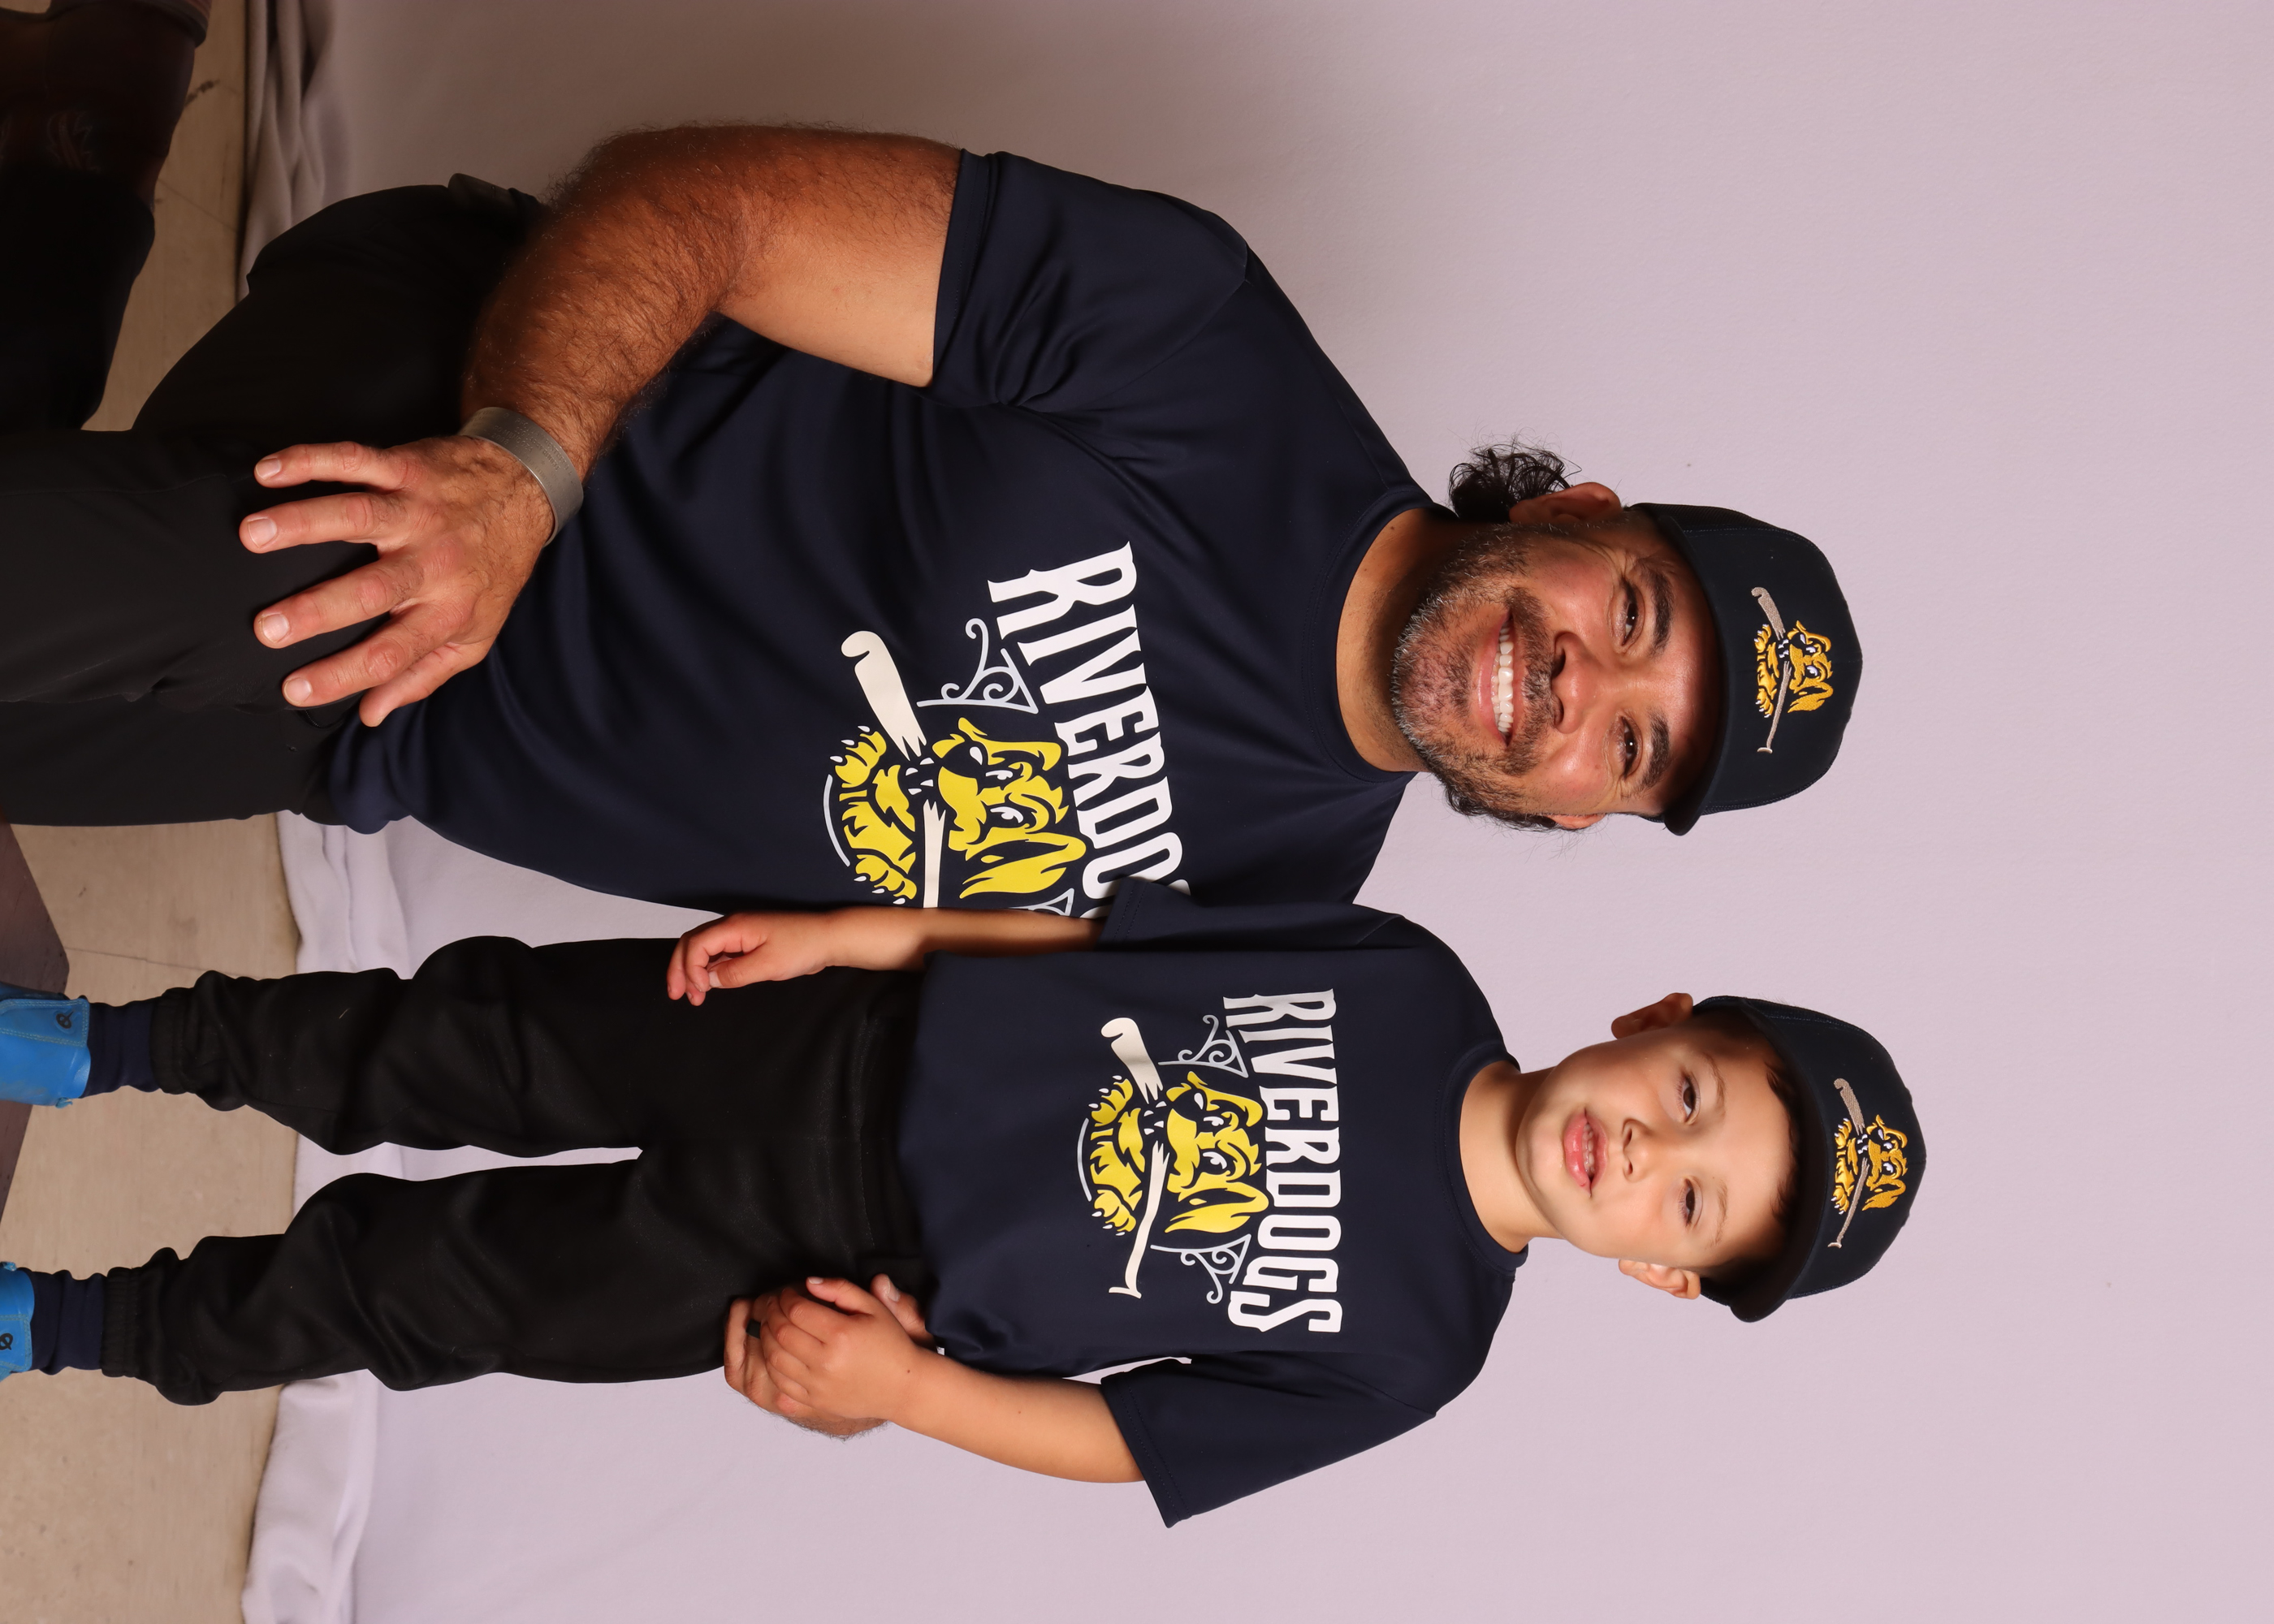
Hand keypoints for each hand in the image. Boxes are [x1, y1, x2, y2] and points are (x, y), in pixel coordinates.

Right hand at [238, 435, 556, 724]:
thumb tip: (372, 713)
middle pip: (372, 590)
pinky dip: (311, 460)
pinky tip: (269, 470)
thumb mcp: (475, 633)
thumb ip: (422, 675)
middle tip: (265, 628)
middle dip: (316, 610)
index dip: (343, 676)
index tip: (293, 690)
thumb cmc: (492, 567)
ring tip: (252, 535)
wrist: (526, 489)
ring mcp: (420, 512)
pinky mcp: (408, 468)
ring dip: (303, 522)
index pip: (392, 655)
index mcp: (448, 610)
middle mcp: (435, 562)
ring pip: (359, 516)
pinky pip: (357, 461)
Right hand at [667, 913, 843, 1003]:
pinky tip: (709, 985)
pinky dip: (708, 968)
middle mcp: (732, 926)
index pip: (696, 945)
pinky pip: (719, 952)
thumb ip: (734, 974)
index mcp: (734, 926)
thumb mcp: (768, 966)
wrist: (829, 938)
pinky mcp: (748, 941)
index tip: (699, 991)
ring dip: (693, 970)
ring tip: (693, 995)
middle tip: (677, 994)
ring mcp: (740, 932)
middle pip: (692, 943)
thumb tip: (710, 981)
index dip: (690, 969)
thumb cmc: (804, 946)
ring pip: (703, 948)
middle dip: (680, 969)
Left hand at [742, 1276, 933, 1425]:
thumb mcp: (874, 1308)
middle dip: (771, 1313)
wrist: (903, 1386)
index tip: (787, 1292)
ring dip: (766, 1337)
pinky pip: (780, 1382)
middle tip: (774, 1305)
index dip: (785, 1297)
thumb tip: (809, 1281)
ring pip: (774, 1357)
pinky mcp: (815, 1401)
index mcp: (842, 1334)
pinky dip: (771, 1364)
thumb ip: (841, 1289)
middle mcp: (827, 1361)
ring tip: (771, 1325)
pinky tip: (776, 1351)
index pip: (796, 1310)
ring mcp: (819, 1384)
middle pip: (780, 1332)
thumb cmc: (890, 1344)